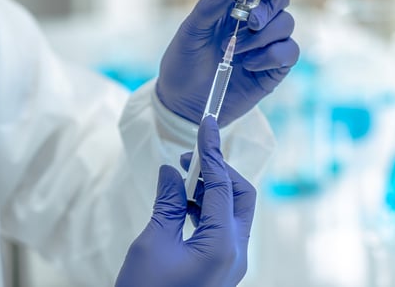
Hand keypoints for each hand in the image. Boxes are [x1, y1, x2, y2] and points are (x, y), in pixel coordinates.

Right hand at [115, 117, 255, 286]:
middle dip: (220, 172)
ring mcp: (231, 265)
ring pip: (233, 213)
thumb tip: (170, 172)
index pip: (224, 184)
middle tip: (190, 160)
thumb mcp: (152, 244)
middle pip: (242, 197)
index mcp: (224, 245)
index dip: (212, 150)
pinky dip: (206, 211)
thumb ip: (166, 203)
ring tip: (181, 181)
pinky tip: (181, 206)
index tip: (206, 123)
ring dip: (211, 191)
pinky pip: (223, 230)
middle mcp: (237, 254)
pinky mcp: (221, 271)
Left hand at [156, 0, 298, 126]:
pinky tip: (249, 65)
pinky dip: (272, 55)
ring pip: (286, 24)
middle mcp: (255, 20)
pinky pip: (290, 52)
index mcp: (235, 3)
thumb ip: (210, 6)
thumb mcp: (189, 32)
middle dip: (268, 7)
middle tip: (250, 21)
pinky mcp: (274, 68)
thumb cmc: (184, 63)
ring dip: (262, 36)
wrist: (183, 103)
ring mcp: (266, 43)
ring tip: (235, 51)